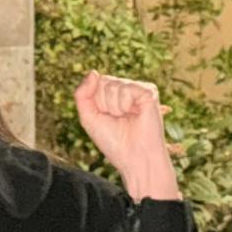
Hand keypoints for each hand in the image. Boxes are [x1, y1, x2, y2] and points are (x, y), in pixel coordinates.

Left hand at [73, 72, 181, 201]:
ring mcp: (139, 89)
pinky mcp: (149, 92)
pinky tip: (135, 114)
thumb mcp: (88, 117)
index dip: (95, 103)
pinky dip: (125, 105)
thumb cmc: (114, 141)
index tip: (106, 118)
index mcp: (114, 93)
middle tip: (117, 120)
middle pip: (103, 81)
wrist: (134, 158)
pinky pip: (126, 89)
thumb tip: (94, 72)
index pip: (95, 82)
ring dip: (114, 107)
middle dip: (104, 104)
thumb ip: (82, 94)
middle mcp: (127, 88)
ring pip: (113, 85)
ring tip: (126, 118)